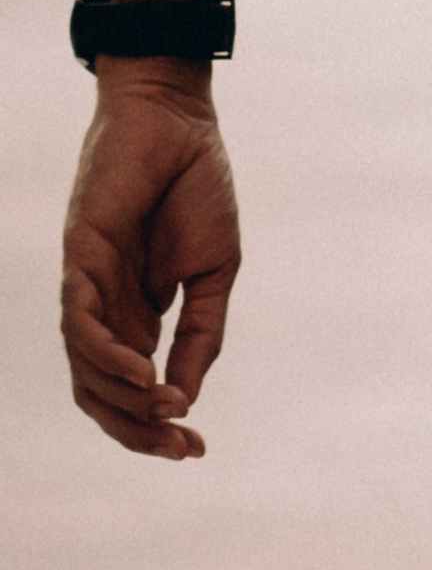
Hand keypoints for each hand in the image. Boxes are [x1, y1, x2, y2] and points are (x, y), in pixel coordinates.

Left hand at [60, 67, 240, 459]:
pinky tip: (143, 371)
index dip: (157, 427)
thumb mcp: (215, 270)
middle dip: (137, 430)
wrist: (178, 120)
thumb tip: (186, 399)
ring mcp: (89, 288)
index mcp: (138, 316)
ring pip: (86, 370)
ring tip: (167, 409)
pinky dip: (106, 356)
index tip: (196, 449)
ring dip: (124, 400)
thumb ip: (202, 333)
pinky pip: (81, 324)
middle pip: (102, 395)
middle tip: (180, 447)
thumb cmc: (198, 186)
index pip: (132, 391)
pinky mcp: (79, 260)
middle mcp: (107, 311)